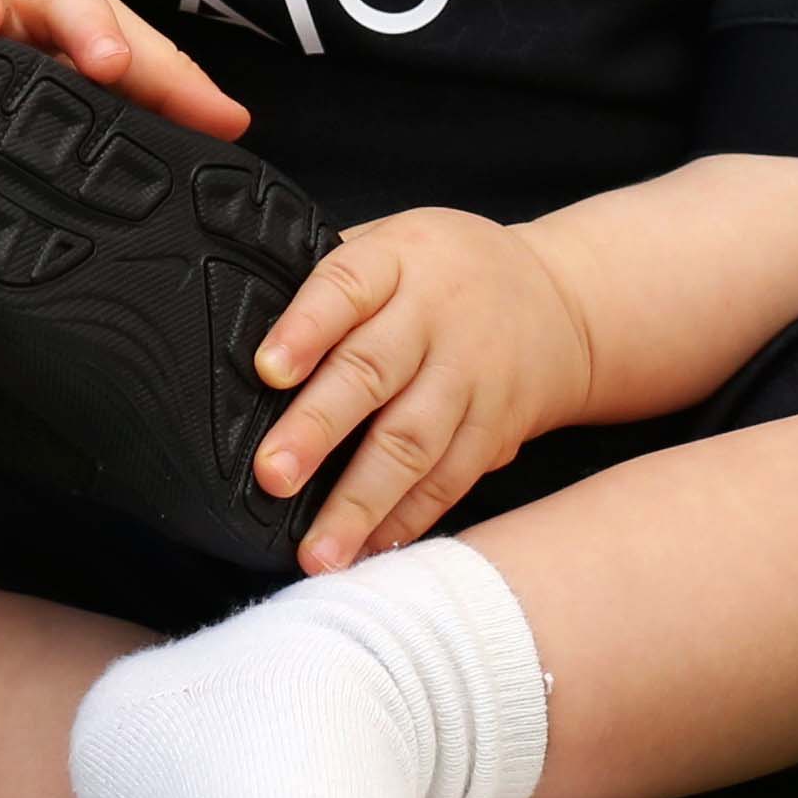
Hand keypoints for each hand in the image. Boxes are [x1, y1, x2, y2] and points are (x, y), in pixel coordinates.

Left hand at [246, 210, 601, 572]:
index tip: (267, 370)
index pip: (346, 286)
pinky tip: (370, 552)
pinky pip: (449, 479)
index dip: (306, 328)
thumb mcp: (394, 245)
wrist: (561, 301)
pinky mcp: (494, 429)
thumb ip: (331, 285)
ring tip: (319, 551)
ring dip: (363, 501)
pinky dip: (409, 520)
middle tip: (273, 475)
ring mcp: (471, 377)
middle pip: (373, 373)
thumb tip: (236, 329)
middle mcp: (436, 319)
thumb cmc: (445, 273)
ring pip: (414, 442)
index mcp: (397, 263)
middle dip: (319, 429)